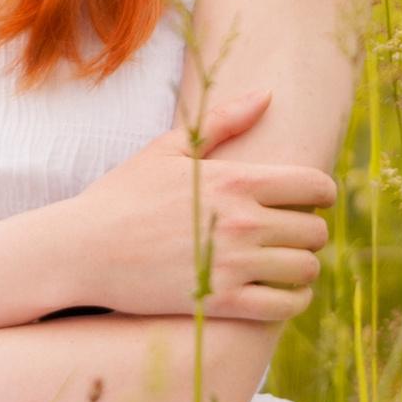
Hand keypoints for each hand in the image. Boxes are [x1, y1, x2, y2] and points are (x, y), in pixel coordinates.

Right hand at [62, 91, 334, 325]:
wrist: (82, 249)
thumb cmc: (121, 196)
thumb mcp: (167, 150)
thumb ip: (223, 121)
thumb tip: (267, 95)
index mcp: (236, 179)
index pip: (316, 185)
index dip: (320, 194)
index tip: (308, 201)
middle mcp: (243, 221)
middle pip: (316, 230)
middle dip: (309, 232)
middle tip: (289, 236)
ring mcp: (234, 264)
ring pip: (306, 269)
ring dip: (301, 268)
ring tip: (283, 265)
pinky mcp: (222, 302)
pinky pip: (285, 306)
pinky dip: (293, 303)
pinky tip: (280, 295)